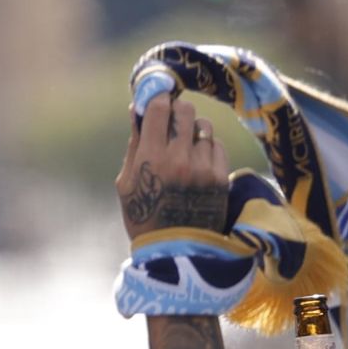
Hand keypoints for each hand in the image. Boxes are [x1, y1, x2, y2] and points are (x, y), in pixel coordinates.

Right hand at [117, 91, 228, 240]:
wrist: (174, 251)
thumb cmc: (142, 215)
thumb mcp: (127, 181)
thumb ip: (134, 144)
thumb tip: (136, 109)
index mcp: (151, 158)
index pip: (159, 107)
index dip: (158, 97)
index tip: (157, 98)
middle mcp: (179, 158)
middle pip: (185, 109)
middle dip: (176, 111)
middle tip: (171, 121)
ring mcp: (203, 167)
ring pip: (203, 126)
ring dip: (193, 130)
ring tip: (186, 147)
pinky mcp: (221, 177)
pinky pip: (216, 145)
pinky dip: (207, 149)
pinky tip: (198, 164)